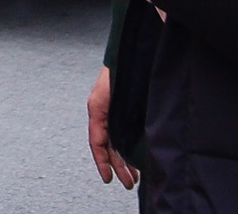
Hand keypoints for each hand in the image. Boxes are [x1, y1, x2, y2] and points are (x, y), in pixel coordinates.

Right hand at [87, 67, 138, 188]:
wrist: (132, 55)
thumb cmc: (117, 71)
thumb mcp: (101, 99)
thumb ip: (101, 122)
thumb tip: (102, 146)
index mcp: (98, 111)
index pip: (98, 143)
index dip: (102, 162)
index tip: (109, 179)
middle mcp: (107, 115)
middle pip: (111, 147)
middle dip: (119, 167)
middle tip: (129, 183)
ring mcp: (118, 113)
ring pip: (120, 143)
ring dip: (126, 160)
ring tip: (136, 176)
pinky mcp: (129, 111)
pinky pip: (127, 134)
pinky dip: (131, 148)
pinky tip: (139, 157)